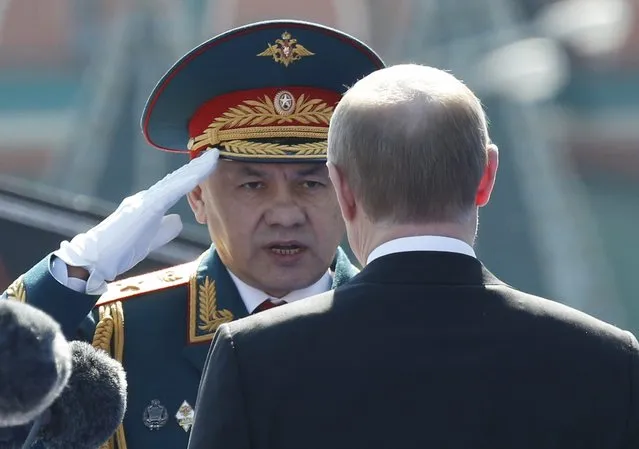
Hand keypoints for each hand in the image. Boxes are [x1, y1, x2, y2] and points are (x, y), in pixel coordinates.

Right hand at [54, 149, 219, 294]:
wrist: (98, 258)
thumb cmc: (122, 249)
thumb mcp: (151, 237)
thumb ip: (165, 228)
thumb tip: (179, 219)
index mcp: (150, 203)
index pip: (177, 186)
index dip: (194, 175)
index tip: (210, 165)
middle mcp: (148, 196)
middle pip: (178, 178)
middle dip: (198, 166)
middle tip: (216, 154)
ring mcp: (145, 200)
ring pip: (175, 181)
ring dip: (195, 169)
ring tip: (212, 157)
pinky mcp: (144, 208)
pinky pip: (168, 192)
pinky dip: (184, 182)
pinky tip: (198, 175)